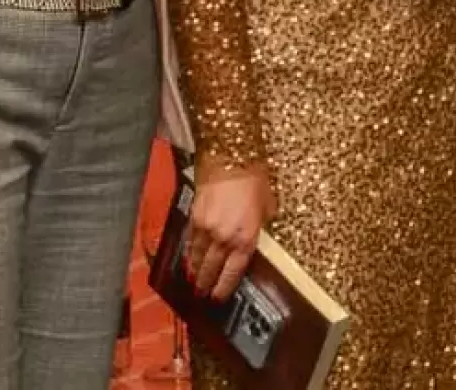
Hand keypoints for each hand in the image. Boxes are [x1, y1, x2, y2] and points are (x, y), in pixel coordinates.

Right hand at [186, 159, 275, 301]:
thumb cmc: (255, 179)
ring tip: (193, 282)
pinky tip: (187, 260)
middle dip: (207, 284)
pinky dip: (188, 253)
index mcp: (246, 238)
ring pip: (198, 258)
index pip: (233, 272)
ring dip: (195, 272)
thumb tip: (257, 232)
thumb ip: (261, 224)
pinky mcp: (194, 218)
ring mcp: (207, 229)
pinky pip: (190, 242)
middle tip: (202, 295)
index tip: (218, 298)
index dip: (224, 288)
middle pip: (212, 269)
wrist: (231, 158)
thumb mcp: (268, 204)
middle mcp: (225, 238)